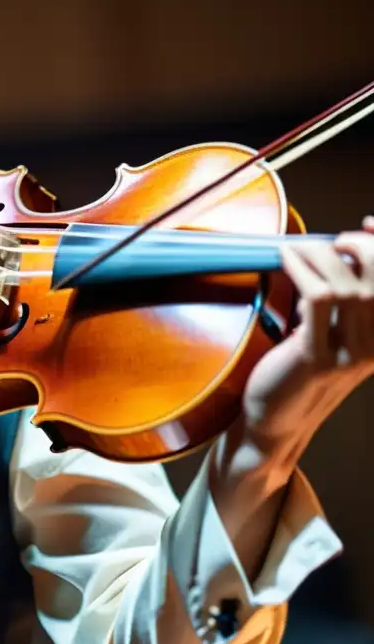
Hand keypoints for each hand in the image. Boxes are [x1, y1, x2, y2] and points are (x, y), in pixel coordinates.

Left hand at [241, 215, 373, 458]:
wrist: (278, 420)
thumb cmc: (301, 366)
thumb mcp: (331, 329)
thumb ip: (343, 295)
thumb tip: (344, 245)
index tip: (365, 224)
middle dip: (357, 247)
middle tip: (329, 242)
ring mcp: (349, 353)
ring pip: (346, 286)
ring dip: (320, 255)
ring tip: (298, 249)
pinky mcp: (316, 357)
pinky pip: (317, 299)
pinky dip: (301, 270)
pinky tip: (285, 259)